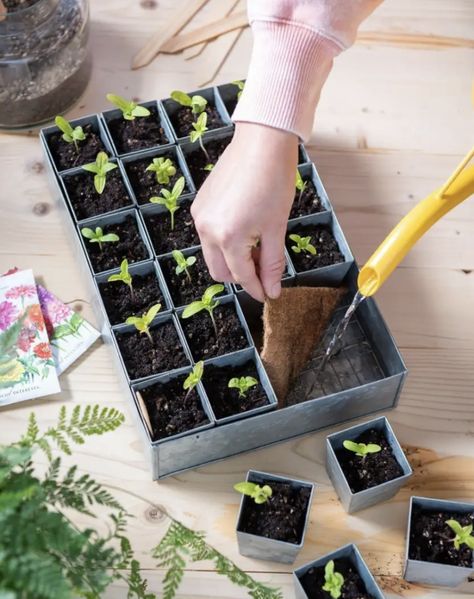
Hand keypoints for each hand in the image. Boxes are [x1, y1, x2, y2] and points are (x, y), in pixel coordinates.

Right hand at [191, 122, 297, 301]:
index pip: (241, 276)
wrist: (262, 142)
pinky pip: (208, 236)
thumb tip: (273, 290)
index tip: (268, 294)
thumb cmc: (274, 181)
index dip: (257, 288)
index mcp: (229, 238)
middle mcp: (207, 230)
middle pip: (220, 271)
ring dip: (232, 260)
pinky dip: (224, 242)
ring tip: (257, 247)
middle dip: (241, 277)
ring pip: (212, 255)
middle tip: (264, 270)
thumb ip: (273, 263)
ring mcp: (200, 216)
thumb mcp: (277, 228)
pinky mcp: (199, 205)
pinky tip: (244, 230)